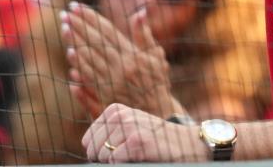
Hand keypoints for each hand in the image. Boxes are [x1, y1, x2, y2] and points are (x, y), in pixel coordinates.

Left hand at [61, 3, 177, 118]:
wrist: (157, 113)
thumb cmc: (156, 82)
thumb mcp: (156, 56)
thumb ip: (144, 35)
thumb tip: (141, 12)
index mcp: (133, 55)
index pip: (107, 31)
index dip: (90, 17)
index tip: (76, 6)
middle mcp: (122, 68)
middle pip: (96, 42)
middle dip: (79, 26)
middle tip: (64, 13)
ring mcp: (113, 83)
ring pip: (90, 58)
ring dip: (76, 42)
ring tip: (64, 28)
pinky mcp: (106, 97)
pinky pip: (90, 77)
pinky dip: (80, 64)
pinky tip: (70, 53)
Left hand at [83, 103, 207, 162]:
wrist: (187, 143)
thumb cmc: (155, 140)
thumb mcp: (130, 127)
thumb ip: (109, 132)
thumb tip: (86, 146)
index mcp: (115, 111)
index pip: (88, 140)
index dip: (99, 153)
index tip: (118, 152)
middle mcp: (120, 115)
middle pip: (92, 150)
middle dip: (104, 160)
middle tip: (126, 157)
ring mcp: (128, 127)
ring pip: (103, 156)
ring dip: (116, 163)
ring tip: (136, 156)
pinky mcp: (137, 141)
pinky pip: (115, 161)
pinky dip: (124, 164)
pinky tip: (140, 157)